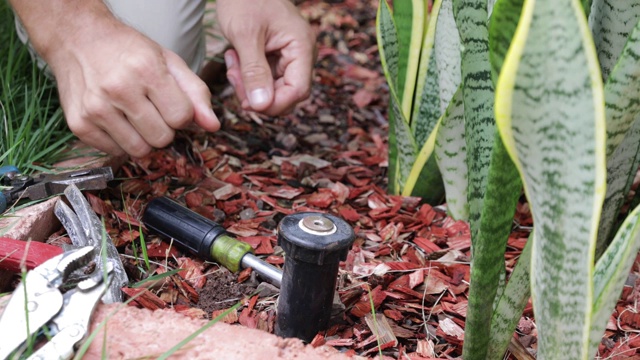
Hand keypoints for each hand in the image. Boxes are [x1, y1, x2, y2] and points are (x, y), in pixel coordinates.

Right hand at [48, 20, 219, 156]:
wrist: (78, 38)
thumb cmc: (129, 50)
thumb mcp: (169, 61)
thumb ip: (196, 93)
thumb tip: (213, 126)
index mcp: (146, 69)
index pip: (181, 117)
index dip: (181, 114)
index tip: (171, 102)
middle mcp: (118, 89)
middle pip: (162, 138)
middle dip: (164, 128)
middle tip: (152, 109)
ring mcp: (96, 108)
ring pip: (139, 150)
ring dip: (143, 138)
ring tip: (135, 115)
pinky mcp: (79, 123)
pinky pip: (116, 152)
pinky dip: (121, 141)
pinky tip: (117, 119)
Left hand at [217, 0, 315, 114]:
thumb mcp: (245, 36)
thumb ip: (254, 72)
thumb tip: (262, 105)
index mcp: (302, 47)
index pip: (298, 90)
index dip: (274, 103)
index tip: (247, 103)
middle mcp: (302, 54)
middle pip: (288, 94)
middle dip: (259, 95)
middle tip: (234, 78)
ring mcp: (291, 56)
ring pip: (274, 90)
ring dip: (250, 86)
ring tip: (232, 64)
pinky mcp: (278, 57)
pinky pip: (266, 79)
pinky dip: (248, 77)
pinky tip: (235, 60)